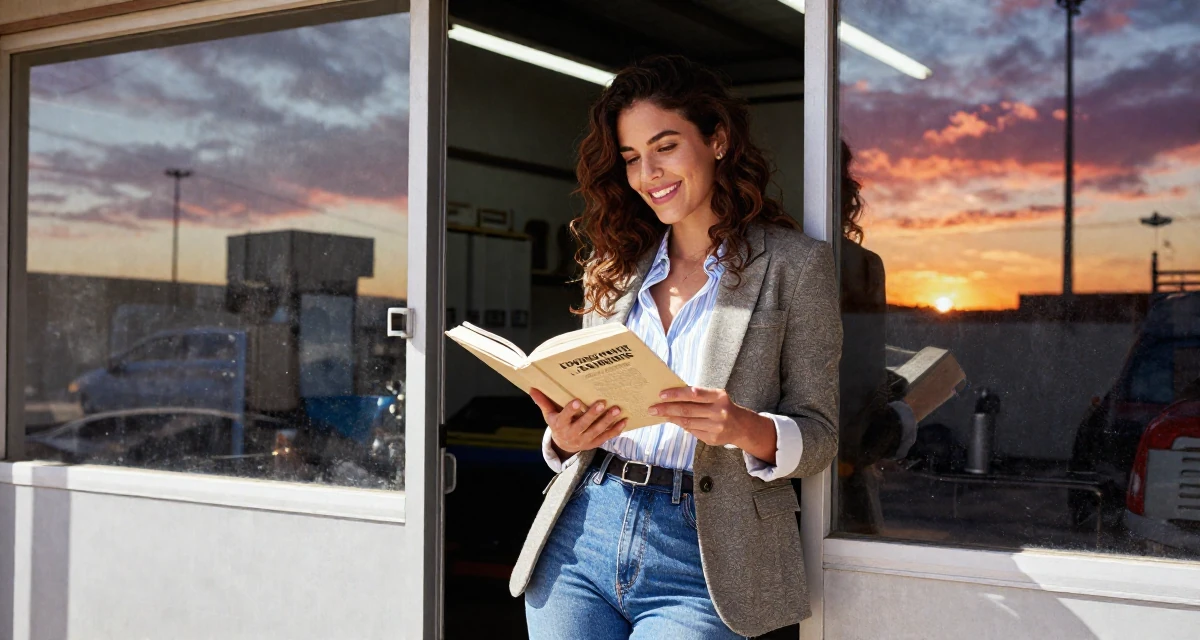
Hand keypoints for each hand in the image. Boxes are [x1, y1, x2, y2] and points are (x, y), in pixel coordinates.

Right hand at [530, 388, 625, 457]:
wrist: (564, 446)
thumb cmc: (558, 424)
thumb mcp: (548, 414)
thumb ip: (543, 401)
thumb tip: (532, 388)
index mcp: (560, 425)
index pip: (565, 417)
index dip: (570, 410)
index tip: (576, 401)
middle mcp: (572, 434)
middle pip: (584, 424)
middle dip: (593, 414)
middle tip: (602, 403)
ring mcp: (585, 440)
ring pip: (597, 430)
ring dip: (608, 420)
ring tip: (617, 410)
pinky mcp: (595, 443)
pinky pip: (606, 437)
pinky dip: (616, 430)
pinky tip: (624, 421)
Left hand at [650, 386, 777, 463]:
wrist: (741, 426)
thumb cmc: (722, 406)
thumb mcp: (715, 396)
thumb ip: (697, 396)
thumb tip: (672, 396)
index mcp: (719, 397)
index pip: (694, 393)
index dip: (676, 394)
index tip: (661, 395)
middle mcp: (718, 412)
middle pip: (687, 410)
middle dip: (667, 408)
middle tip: (652, 408)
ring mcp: (715, 427)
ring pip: (687, 422)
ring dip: (670, 418)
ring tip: (659, 414)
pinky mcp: (712, 439)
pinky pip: (691, 431)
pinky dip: (680, 425)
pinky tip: (673, 421)